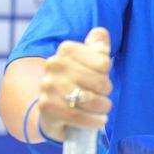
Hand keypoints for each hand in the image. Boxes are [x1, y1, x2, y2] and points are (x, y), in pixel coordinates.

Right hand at [37, 27, 112, 141]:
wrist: (51, 108)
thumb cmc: (78, 80)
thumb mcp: (89, 60)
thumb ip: (98, 46)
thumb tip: (100, 33)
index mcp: (66, 49)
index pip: (103, 62)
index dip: (106, 73)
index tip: (101, 76)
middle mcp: (53, 65)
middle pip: (98, 81)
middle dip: (105, 91)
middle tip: (104, 96)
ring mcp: (48, 86)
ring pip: (88, 99)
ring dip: (101, 107)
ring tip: (102, 108)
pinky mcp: (47, 108)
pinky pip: (77, 116)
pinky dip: (93, 121)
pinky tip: (98, 121)